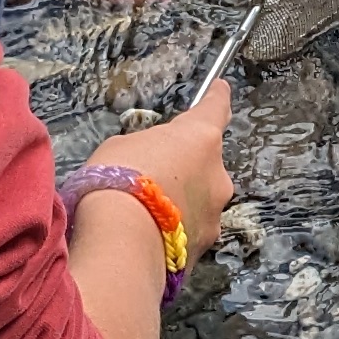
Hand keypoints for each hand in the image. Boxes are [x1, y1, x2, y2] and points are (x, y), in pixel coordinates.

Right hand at [87, 78, 233, 254]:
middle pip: (206, 164)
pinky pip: (188, 233)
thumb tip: (152, 162)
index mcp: (200, 138)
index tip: (220, 89)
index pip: (214, 109)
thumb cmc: (117, 180)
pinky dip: (173, 233)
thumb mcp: (121, 147)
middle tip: (153, 177)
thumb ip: (145, 148)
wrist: (123, 244)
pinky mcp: (204, 249)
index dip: (215, 98)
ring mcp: (215, 216)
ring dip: (181, 204)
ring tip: (145, 214)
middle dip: (186, 169)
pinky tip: (147, 239)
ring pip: (200, 202)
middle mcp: (218, 175)